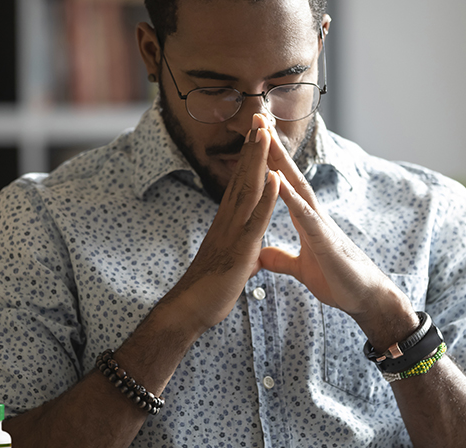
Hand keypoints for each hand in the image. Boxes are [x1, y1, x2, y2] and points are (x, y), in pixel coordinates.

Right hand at [160, 114, 279, 335]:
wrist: (189, 311)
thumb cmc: (209, 291)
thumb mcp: (232, 266)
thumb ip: (243, 253)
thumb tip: (251, 253)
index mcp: (228, 224)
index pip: (241, 186)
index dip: (249, 161)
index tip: (257, 137)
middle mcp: (228, 222)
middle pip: (242, 178)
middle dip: (252, 149)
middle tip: (260, 119)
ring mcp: (233, 233)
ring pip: (248, 191)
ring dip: (258, 162)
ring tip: (266, 134)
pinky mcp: (239, 249)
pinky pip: (256, 219)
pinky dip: (267, 198)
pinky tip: (276, 178)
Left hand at [259, 127, 416, 346]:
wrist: (363, 298)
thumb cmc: (338, 281)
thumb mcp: (301, 268)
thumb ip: (282, 259)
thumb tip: (263, 254)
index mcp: (305, 219)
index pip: (283, 184)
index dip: (268, 161)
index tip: (254, 137)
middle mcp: (313, 215)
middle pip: (289, 174)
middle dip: (273, 147)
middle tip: (257, 118)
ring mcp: (320, 224)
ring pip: (297, 186)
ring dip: (279, 161)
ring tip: (264, 137)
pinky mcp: (324, 240)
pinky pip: (304, 215)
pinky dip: (290, 197)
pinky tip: (278, 181)